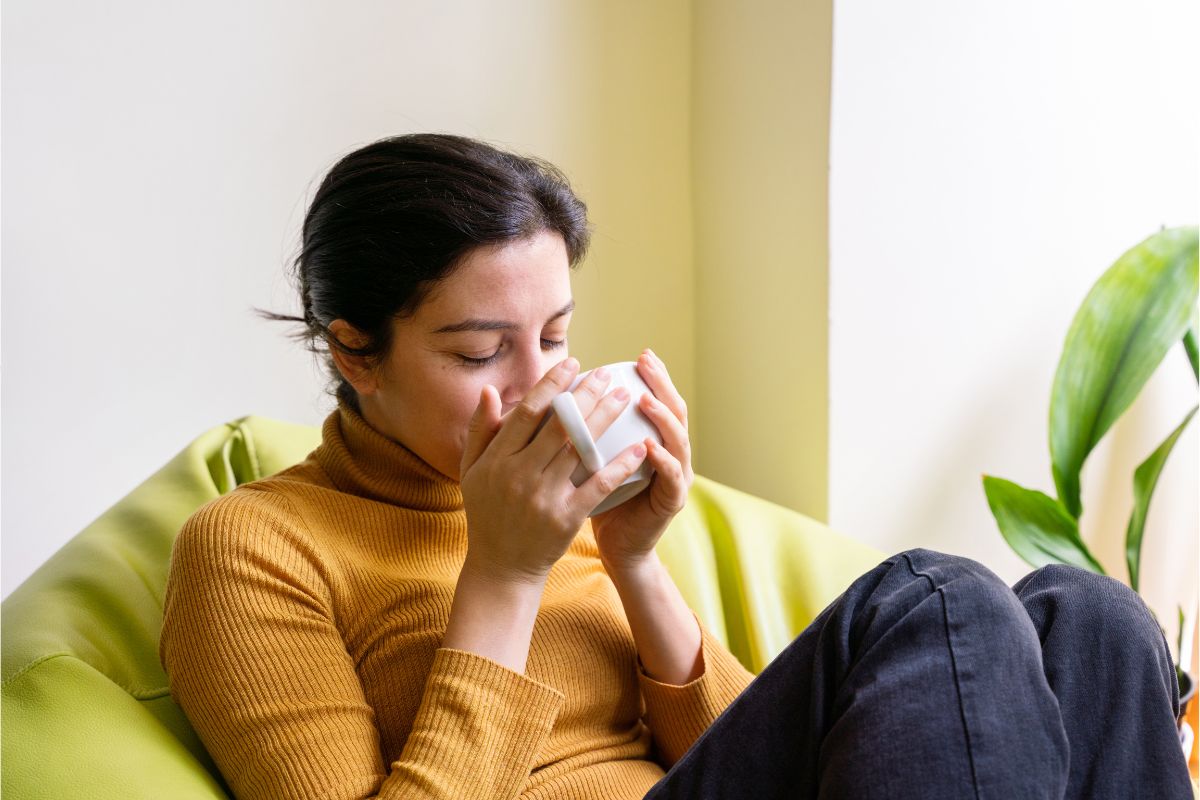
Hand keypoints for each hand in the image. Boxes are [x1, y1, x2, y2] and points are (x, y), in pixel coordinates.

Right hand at [458, 357, 649, 585]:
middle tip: (608, 374)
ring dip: (605, 420)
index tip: (572, 364)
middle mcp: (519, 475)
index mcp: (497, 460)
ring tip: (625, 397)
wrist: (502, 567)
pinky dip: (620, 465)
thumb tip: (491, 391)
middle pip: (559, 426)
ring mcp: (544, 497)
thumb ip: (480, 430)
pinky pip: (598, 486)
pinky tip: (639, 447)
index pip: (528, 413)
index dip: (551, 385)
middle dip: (587, 395)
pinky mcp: (566, 518)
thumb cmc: (487, 513)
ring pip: (580, 449)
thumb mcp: (472, 471)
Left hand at [592, 348, 693, 574]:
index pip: (658, 399)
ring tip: (645, 399)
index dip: (653, 376)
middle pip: (675, 410)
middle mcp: (670, 453)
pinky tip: (648, 445)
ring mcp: (676, 477)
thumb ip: (580, 430)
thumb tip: (554, 395)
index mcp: (653, 440)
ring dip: (663, 417)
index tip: (639, 355)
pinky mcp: (672, 501)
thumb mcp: (587, 459)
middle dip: (662, 384)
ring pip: (678, 439)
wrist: (615, 546)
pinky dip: (662, 460)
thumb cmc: (597, 500)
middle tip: (647, 363)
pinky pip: (672, 477)